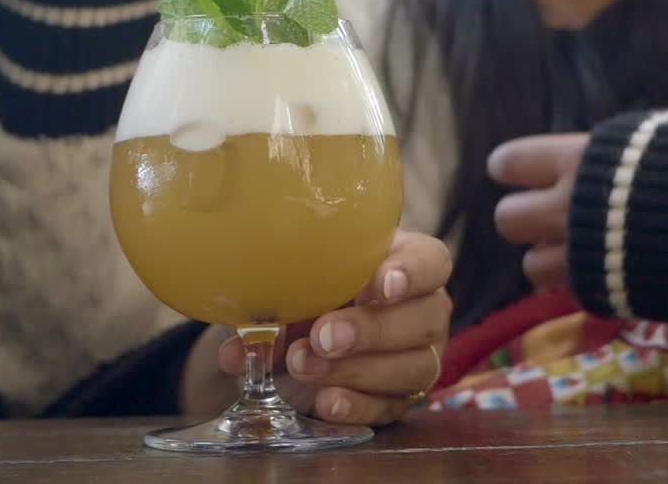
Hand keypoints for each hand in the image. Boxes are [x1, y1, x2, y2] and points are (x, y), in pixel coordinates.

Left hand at [182, 231, 453, 425]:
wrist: (317, 327)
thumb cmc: (319, 288)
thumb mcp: (302, 286)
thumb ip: (278, 307)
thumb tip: (236, 350)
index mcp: (410, 264)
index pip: (431, 262)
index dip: (411, 274)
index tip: (380, 286)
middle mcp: (426, 310)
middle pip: (423, 319)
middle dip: (371, 330)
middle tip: (324, 337)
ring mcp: (421, 357)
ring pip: (413, 368)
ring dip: (357, 370)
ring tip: (305, 367)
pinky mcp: (403, 397)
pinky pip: (391, 406)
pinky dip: (357, 406)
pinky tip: (326, 402)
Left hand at [488, 133, 589, 291]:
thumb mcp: (635, 143)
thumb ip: (595, 155)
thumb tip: (577, 155)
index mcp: (577, 161)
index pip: (510, 162)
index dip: (509, 166)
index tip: (511, 169)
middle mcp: (569, 207)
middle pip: (507, 218)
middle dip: (522, 218)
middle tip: (544, 215)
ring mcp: (581, 254)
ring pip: (531, 265)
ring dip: (547, 258)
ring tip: (572, 249)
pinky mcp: (599, 292)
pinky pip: (566, 292)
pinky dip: (574, 283)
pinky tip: (595, 272)